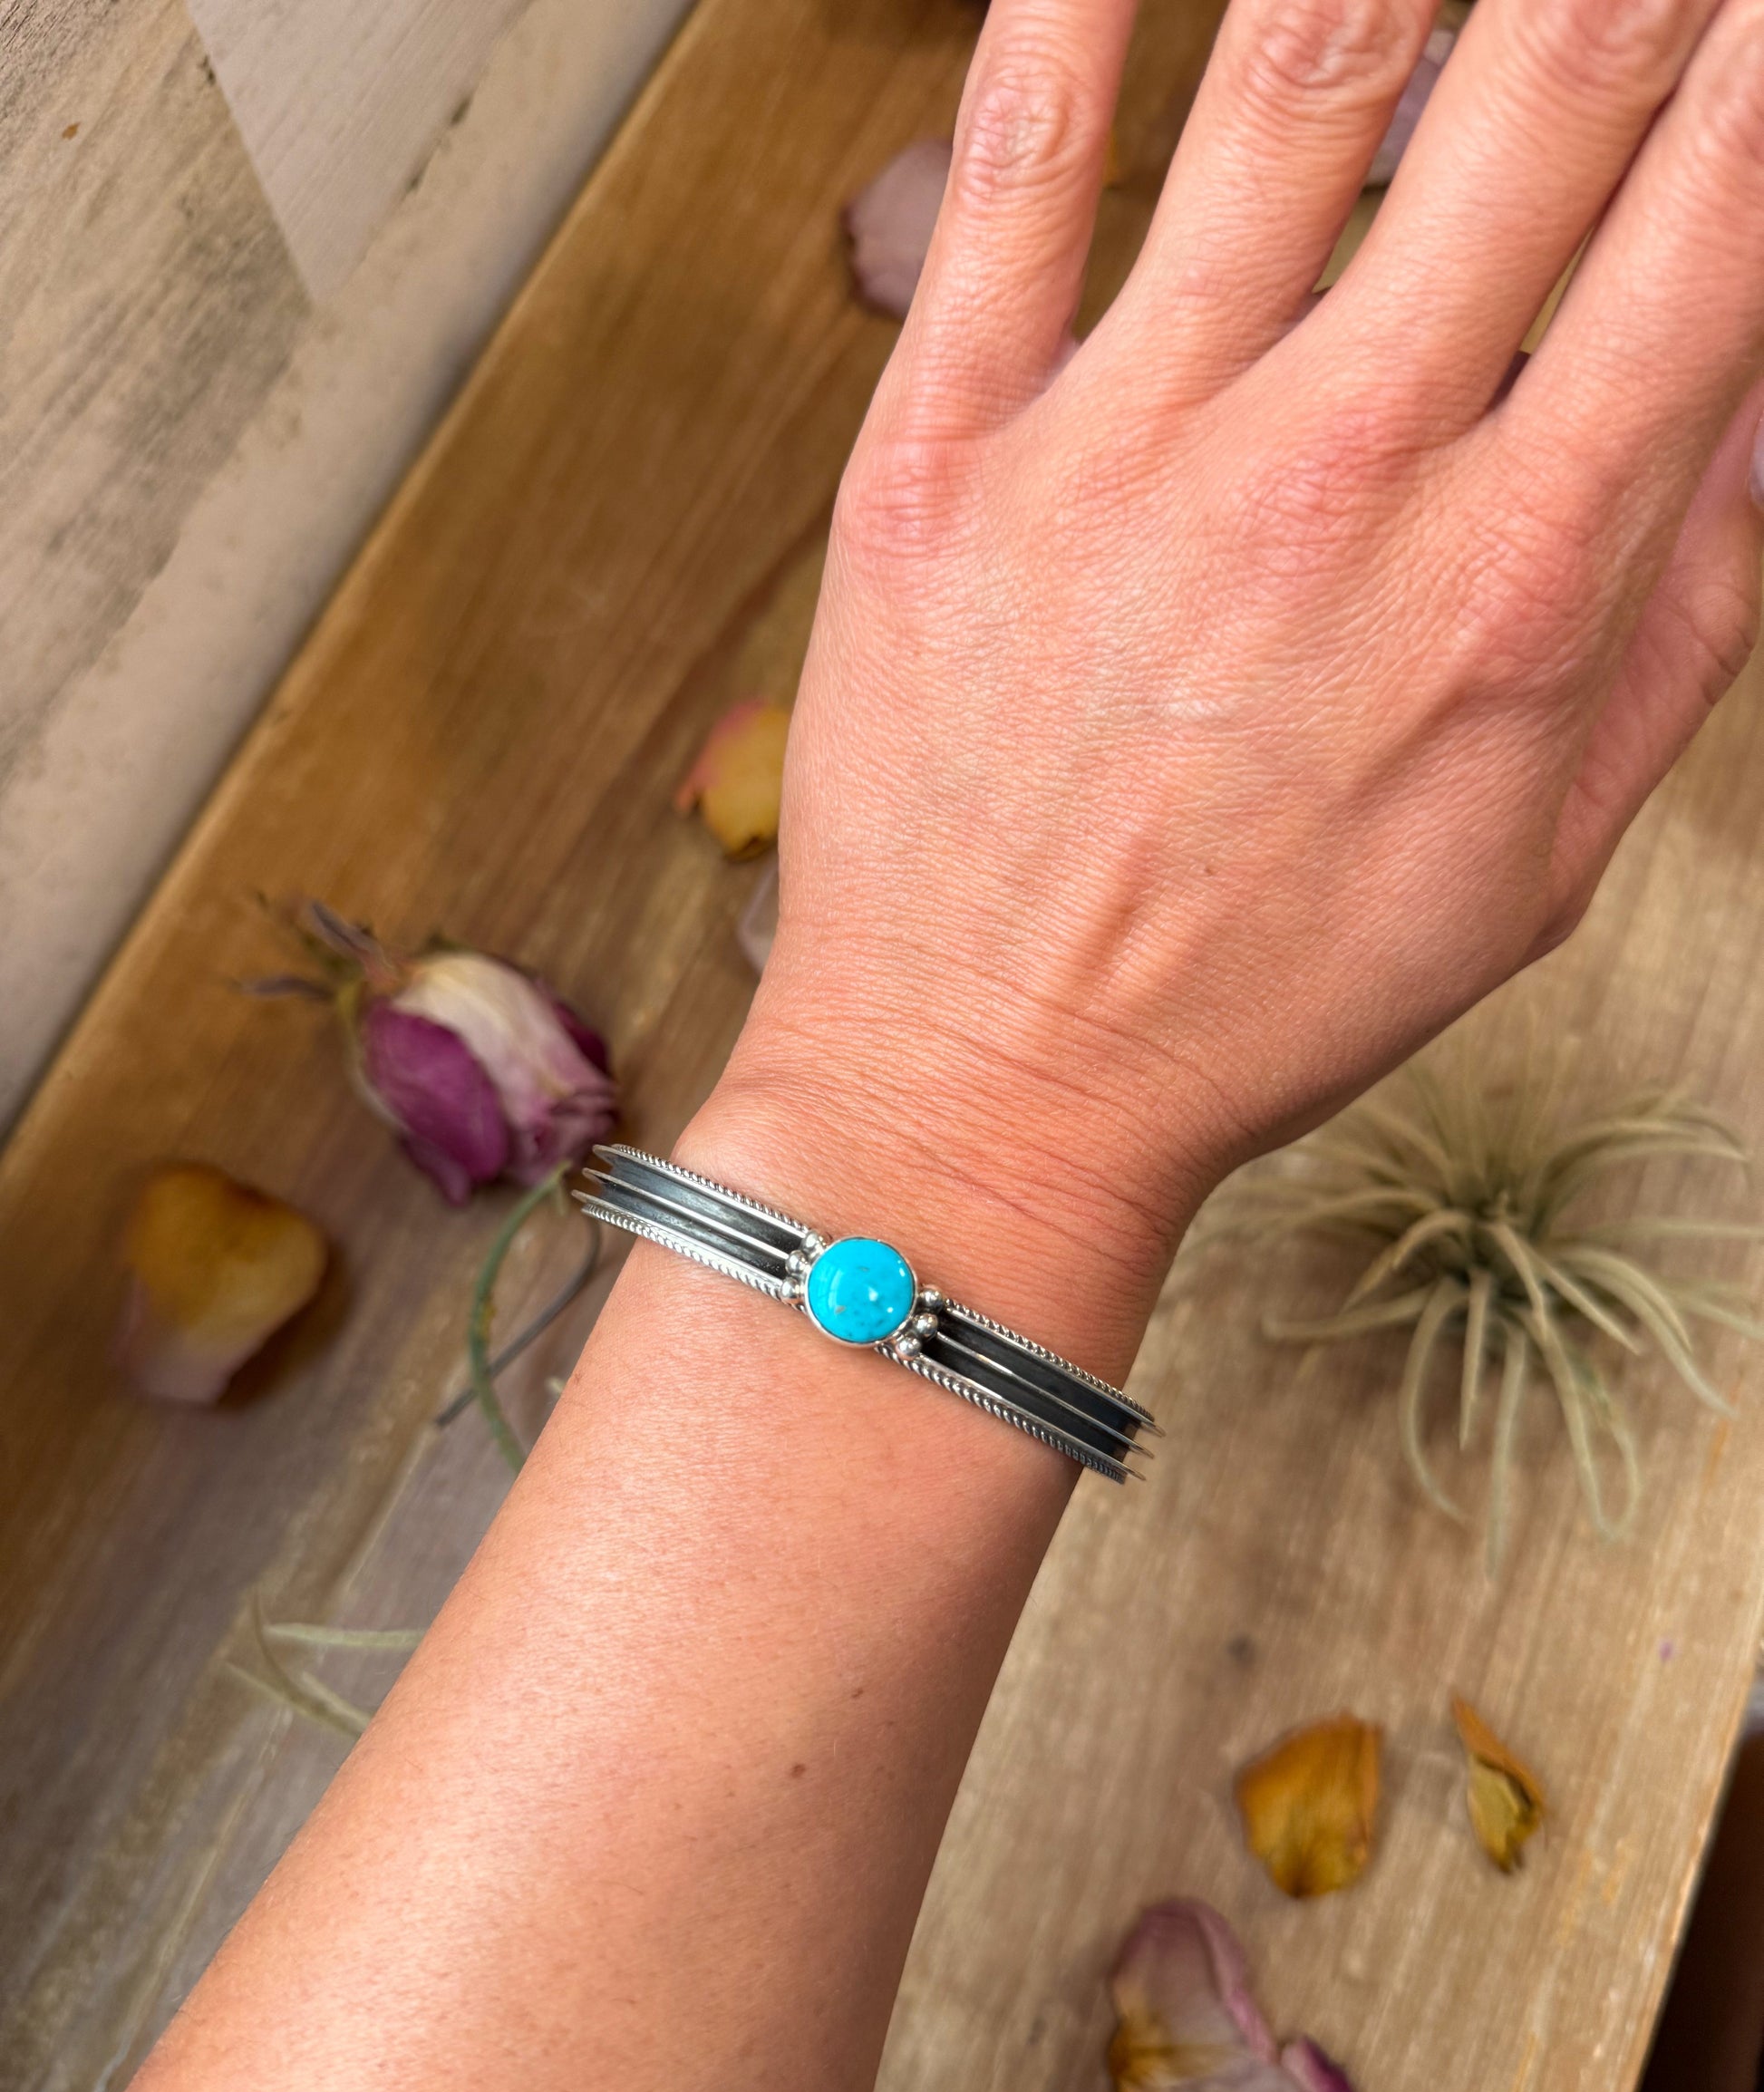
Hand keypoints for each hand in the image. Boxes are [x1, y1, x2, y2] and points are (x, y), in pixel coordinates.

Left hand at [716, 0, 1763, 1328]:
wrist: (987, 1088)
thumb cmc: (1261, 986)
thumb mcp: (1534, 853)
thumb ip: (1681, 611)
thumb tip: (1757, 385)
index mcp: (1516, 576)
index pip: (1721, 205)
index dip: (1758, 62)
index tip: (1744, 22)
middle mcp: (1342, 473)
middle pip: (1550, 75)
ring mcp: (1130, 443)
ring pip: (1306, 58)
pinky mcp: (945, 447)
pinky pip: (1023, 157)